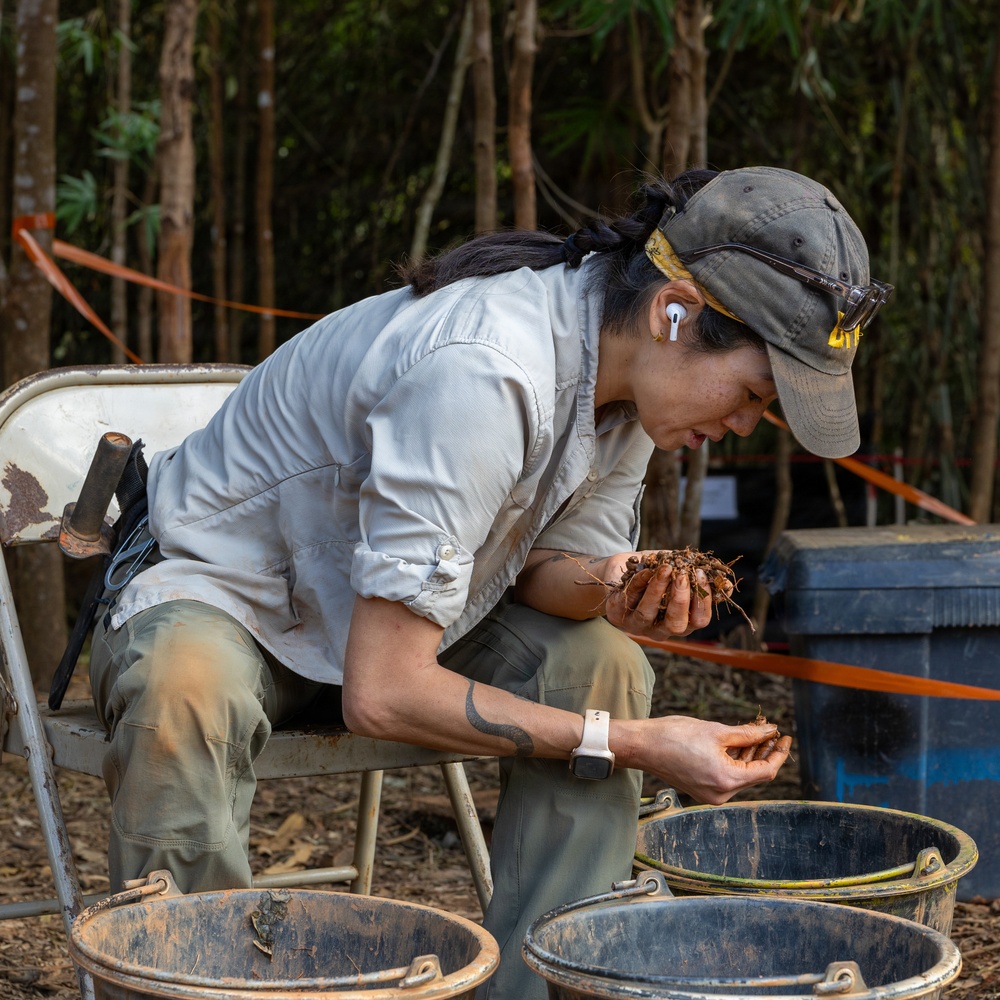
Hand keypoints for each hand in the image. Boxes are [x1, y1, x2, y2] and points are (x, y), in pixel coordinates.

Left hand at [603, 550, 712, 637]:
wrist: (621, 570)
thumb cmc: (657, 573)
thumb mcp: (680, 573)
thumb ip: (700, 578)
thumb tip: (728, 586)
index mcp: (682, 622)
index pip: (700, 620)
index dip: (703, 600)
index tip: (701, 573)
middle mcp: (661, 629)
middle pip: (676, 624)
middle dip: (680, 599)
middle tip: (682, 574)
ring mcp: (638, 625)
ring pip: (648, 614)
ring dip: (658, 589)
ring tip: (665, 568)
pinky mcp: (617, 615)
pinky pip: (628, 601)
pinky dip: (638, 583)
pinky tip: (645, 568)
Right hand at [625, 715, 792, 804]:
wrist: (643, 746)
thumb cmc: (675, 736)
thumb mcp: (716, 731)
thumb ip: (747, 734)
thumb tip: (769, 730)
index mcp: (727, 781)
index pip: (766, 771)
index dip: (778, 752)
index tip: (785, 736)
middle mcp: (721, 794)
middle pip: (754, 773)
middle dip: (764, 750)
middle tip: (771, 729)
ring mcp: (711, 794)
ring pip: (740, 774)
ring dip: (750, 754)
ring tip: (757, 731)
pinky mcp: (702, 788)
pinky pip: (727, 775)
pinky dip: (735, 759)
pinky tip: (740, 742)